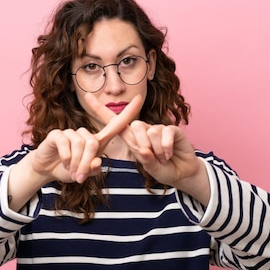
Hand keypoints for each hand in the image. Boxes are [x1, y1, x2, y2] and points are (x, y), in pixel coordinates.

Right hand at [29, 94, 144, 183]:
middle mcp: (85, 133)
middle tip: (80, 177)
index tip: (140, 97)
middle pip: (94, 142)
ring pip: (81, 144)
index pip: (116, 124)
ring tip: (71, 171)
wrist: (46, 170)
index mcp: (97, 141)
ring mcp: (70, 132)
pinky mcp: (57, 134)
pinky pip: (66, 144)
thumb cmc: (69, 169)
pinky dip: (66, 157)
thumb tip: (98, 162)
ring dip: (76, 162)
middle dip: (87, 163)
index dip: (128, 112)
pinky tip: (63, 162)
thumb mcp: (84, 173)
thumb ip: (93, 169)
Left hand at [82, 94, 209, 203]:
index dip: (100, 109)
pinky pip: (165, 132)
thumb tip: (142, 150)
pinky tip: (169, 154)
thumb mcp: (151, 169)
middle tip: (153, 157)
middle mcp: (144, 130)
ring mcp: (158, 128)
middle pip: (135, 126)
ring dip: (157, 149)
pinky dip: (166, 146)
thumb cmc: (163, 170)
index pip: (114, 122)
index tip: (87, 96)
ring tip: (163, 157)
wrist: (182, 173)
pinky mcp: (172, 129)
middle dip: (143, 145)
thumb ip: (145, 161)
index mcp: (132, 139)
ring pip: (151, 131)